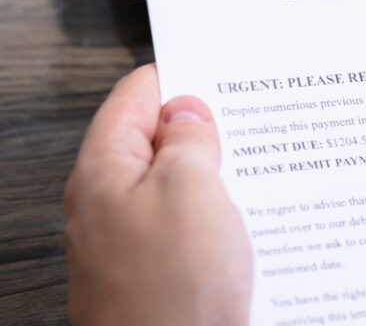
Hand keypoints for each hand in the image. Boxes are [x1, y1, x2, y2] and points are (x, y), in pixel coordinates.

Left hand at [64, 65, 251, 324]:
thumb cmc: (172, 295)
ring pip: (177, 187)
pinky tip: (249, 224)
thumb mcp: (191, 191)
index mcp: (105, 171)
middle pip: (157, 142)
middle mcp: (109, 205)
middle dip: (207, 130)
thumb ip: (188, 140)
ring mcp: (130, 243)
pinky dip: (218, 219)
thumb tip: (187, 110)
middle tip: (256, 123)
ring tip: (261, 174)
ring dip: (218, 178)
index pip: (136, 95)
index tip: (225, 70)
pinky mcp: (155, 275)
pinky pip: (187, 229)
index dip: (182, 76)